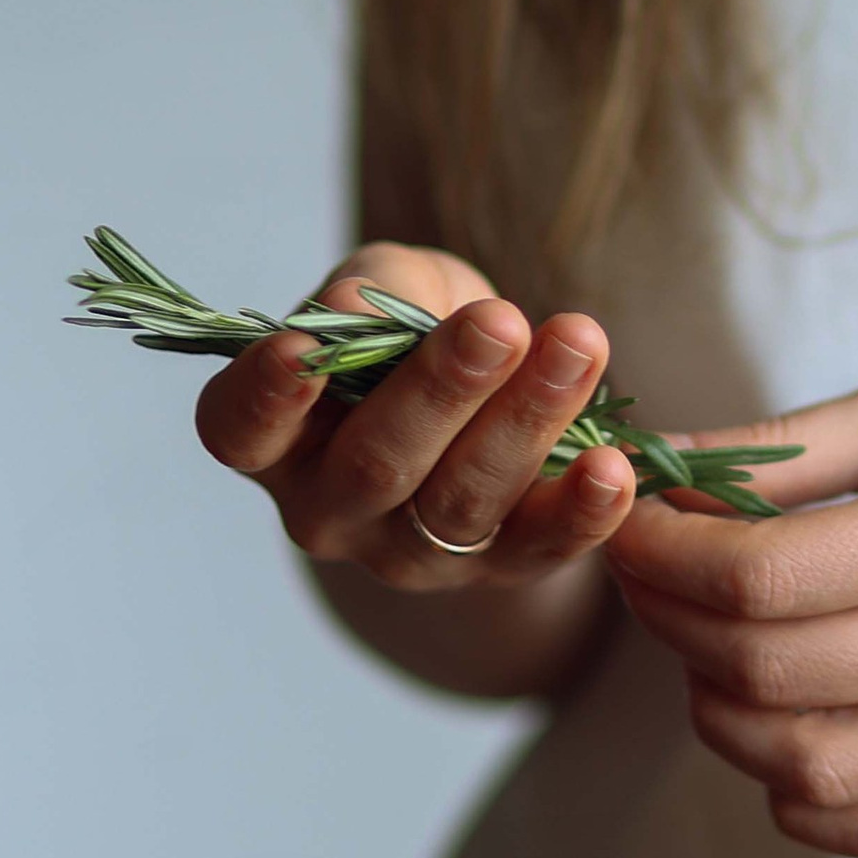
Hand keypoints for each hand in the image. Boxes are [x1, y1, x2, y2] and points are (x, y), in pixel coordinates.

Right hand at [193, 239, 640, 585]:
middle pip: (375, 465)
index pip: (243, 430)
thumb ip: (369, 291)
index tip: (300, 346)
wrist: (486, 391)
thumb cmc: (414, 328)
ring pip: (461, 503)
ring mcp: (411, 553)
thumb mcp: (388, 285)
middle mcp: (329, 510)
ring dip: (526, 422)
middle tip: (499, 323)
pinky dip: (582, 513)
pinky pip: (540, 551)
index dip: (267, 395)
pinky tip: (614, 467)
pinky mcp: (497, 572)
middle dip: (442, 390)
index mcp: (275, 441)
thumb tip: (348, 310)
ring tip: (577, 346)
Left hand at [609, 368, 857, 857]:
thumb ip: (792, 446)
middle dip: (671, 625)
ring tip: (715, 653)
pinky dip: (798, 796)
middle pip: (768, 671)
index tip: (626, 524)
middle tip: (657, 579)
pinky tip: (783, 728)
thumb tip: (650, 472)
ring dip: (720, 716)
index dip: (660, 559)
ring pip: (807, 767)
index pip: (760, 579)